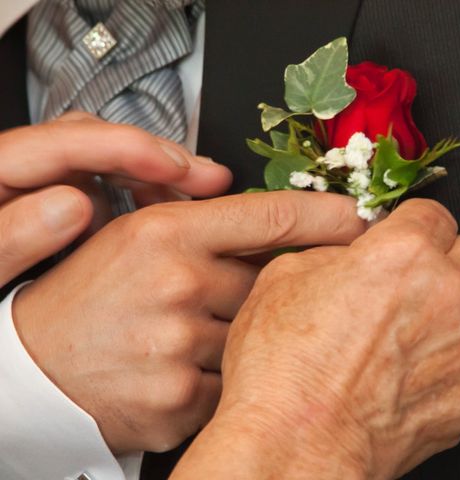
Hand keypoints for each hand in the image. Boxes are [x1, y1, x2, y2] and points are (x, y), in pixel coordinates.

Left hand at [0, 112, 230, 286]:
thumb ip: (12, 235)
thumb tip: (70, 204)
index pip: (75, 140)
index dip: (135, 148)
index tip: (181, 168)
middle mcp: (24, 167)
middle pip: (104, 142)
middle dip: (163, 157)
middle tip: (212, 180)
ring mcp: (43, 184)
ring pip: (112, 164)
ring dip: (160, 178)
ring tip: (199, 200)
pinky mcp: (57, 204)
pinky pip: (108, 189)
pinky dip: (141, 200)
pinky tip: (162, 222)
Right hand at [12, 191, 366, 453]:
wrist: (39, 370)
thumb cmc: (90, 297)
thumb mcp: (134, 233)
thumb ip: (193, 208)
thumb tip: (242, 187)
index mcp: (167, 232)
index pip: (273, 216)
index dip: (330, 216)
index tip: (363, 219)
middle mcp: (178, 283)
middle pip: (274, 284)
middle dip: (268, 294)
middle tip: (226, 299)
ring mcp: (181, 345)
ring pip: (261, 338)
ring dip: (247, 339)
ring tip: (192, 336)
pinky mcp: (183, 399)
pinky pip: (239, 383)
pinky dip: (228, 378)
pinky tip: (188, 367)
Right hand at [172, 199, 459, 479]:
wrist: (296, 446)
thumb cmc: (284, 369)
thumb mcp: (284, 277)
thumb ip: (334, 251)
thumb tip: (351, 253)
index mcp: (403, 253)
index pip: (434, 214)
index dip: (414, 224)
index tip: (405, 238)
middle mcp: (446, 293)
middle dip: (445, 262)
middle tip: (411, 283)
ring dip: (447, 317)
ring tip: (400, 343)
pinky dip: (446, 367)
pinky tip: (405, 380)